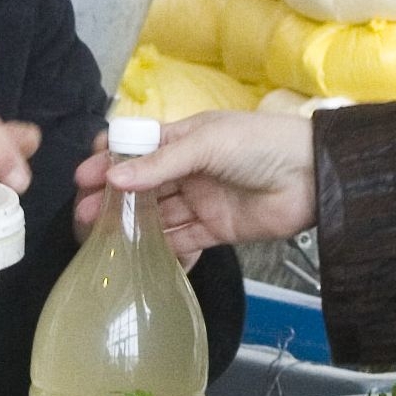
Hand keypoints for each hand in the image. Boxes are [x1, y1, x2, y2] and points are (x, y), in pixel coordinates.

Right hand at [78, 111, 317, 265]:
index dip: (110, 161)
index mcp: (185, 139)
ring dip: (130, 226)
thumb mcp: (207, 143)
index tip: (83, 176)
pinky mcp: (216, 230)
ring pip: (157, 216)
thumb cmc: (260, 144)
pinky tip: (136, 257)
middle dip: (112, 199)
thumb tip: (114, 177)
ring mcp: (201, 201)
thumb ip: (161, 163)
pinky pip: (182, 242)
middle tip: (82, 214)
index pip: (137, 149)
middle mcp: (189, 170)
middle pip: (142, 186)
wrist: (313, 175)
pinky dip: (161, 249)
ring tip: (99, 238)